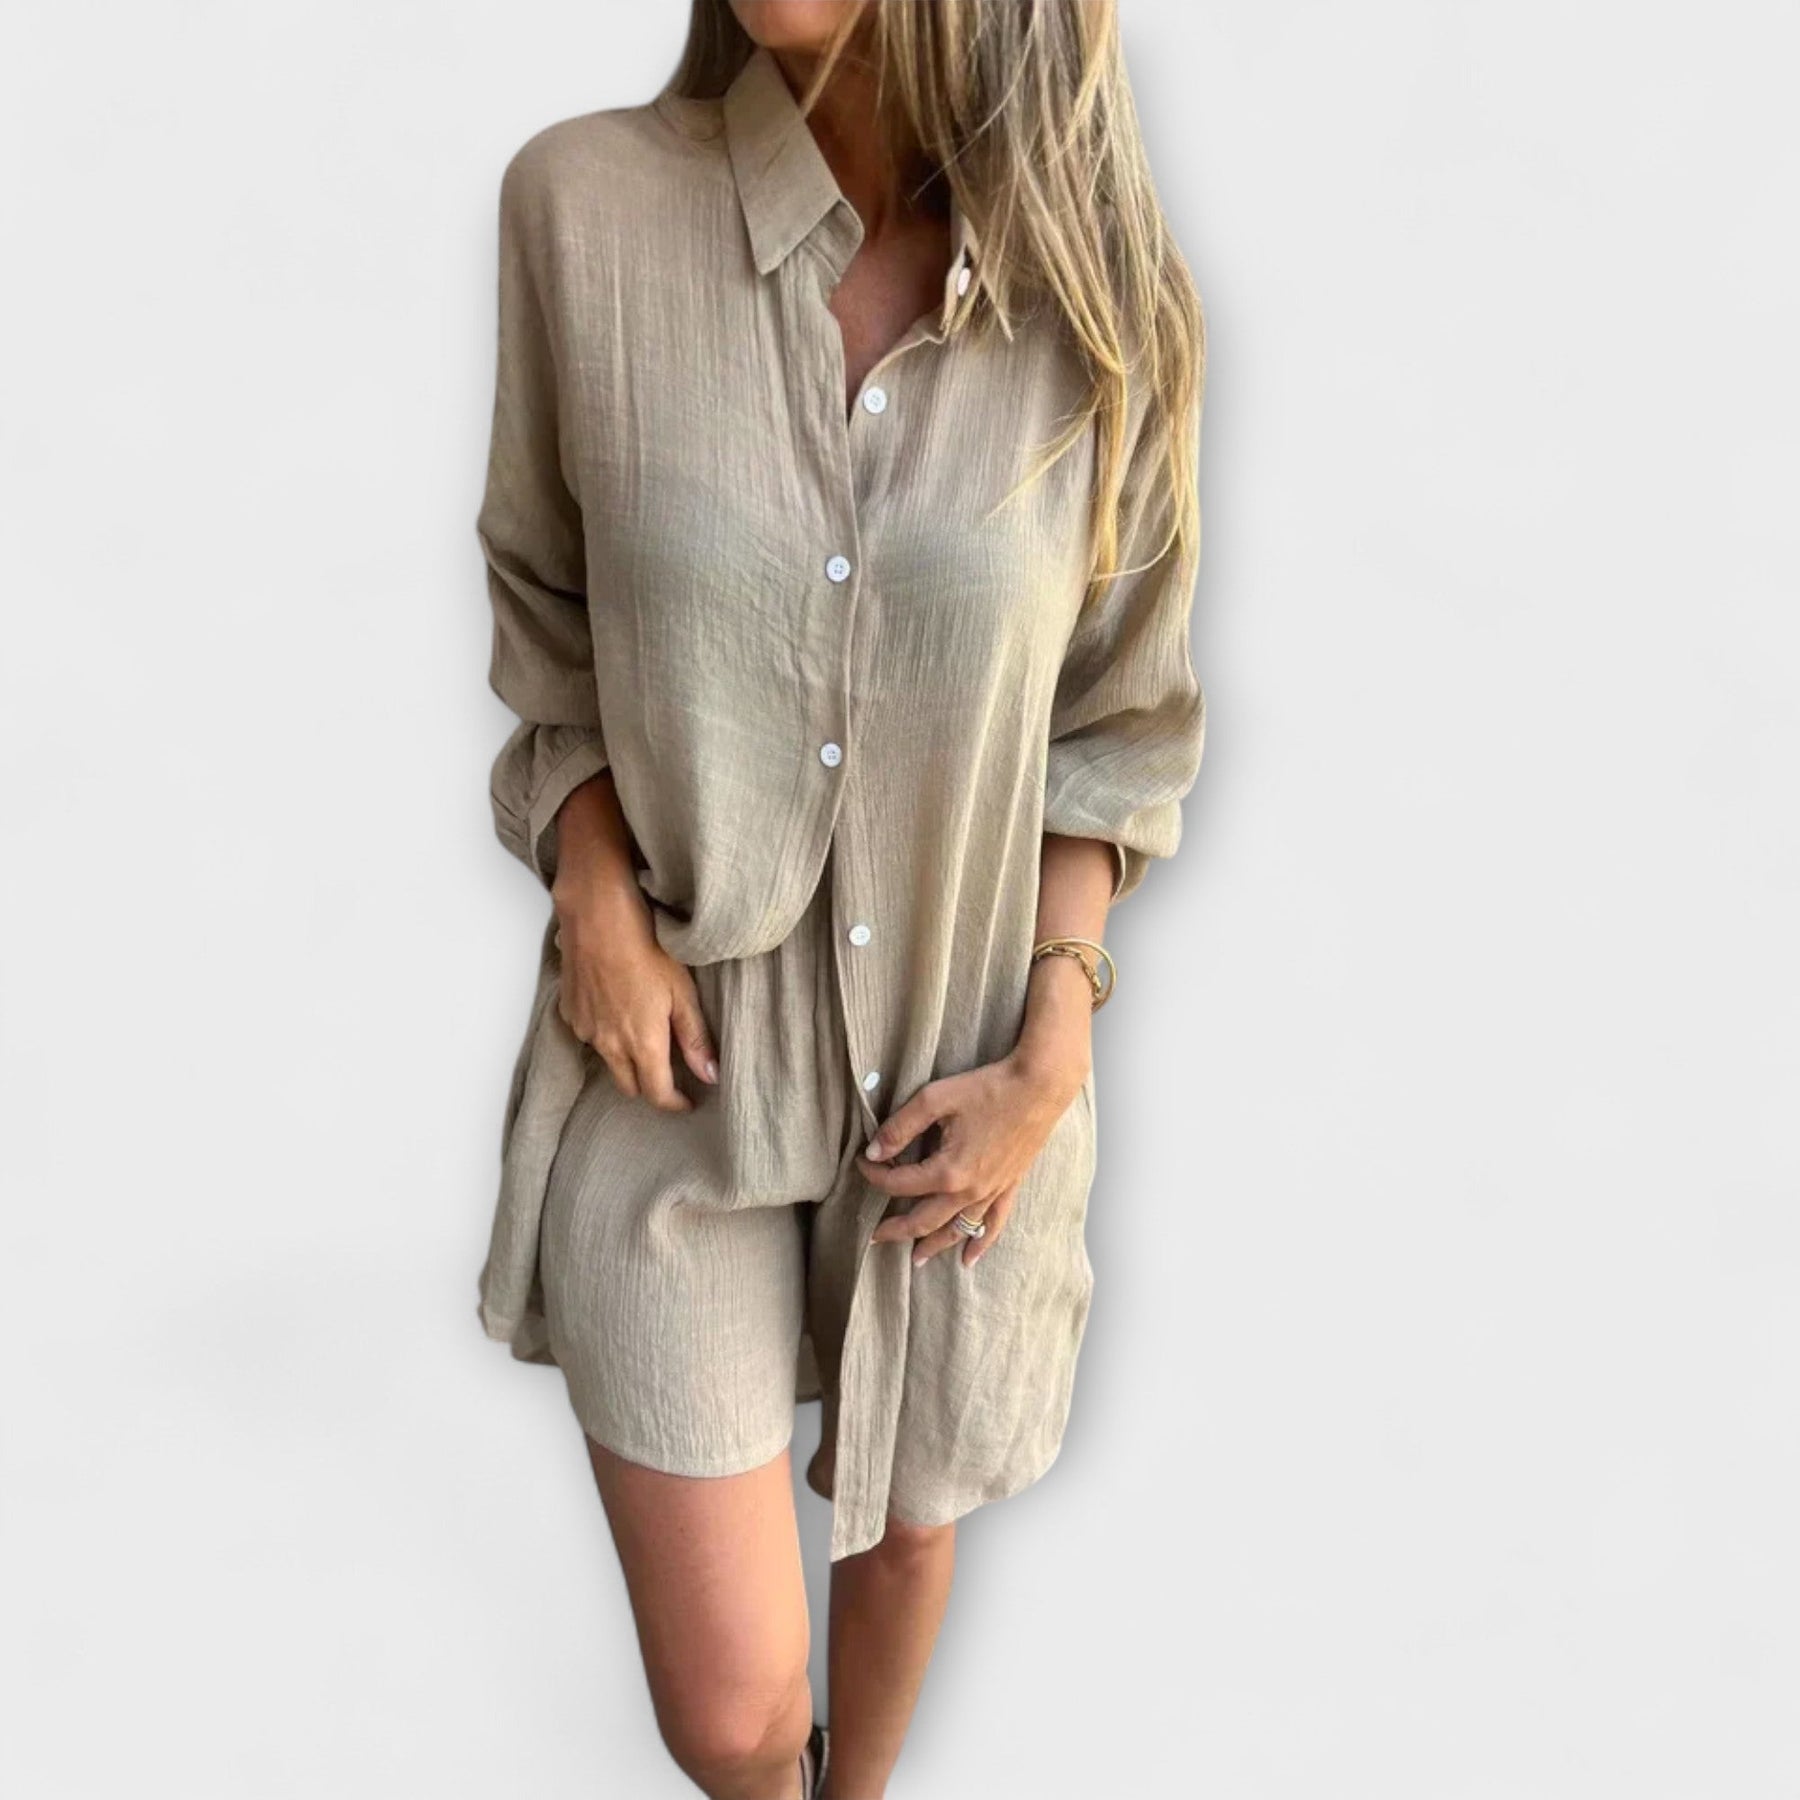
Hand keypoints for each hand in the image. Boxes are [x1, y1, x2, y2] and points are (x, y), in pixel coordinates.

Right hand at [553, 884, 717, 1111]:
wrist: (598, 915)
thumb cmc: (646, 946)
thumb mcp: (683, 992)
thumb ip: (695, 1038)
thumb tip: (711, 1075)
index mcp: (642, 1043)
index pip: (656, 1094)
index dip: (674, 1103)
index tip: (687, 1101)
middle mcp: (609, 1044)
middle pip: (629, 1086)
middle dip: (649, 1085)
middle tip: (668, 1070)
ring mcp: (585, 1029)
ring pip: (608, 1060)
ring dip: (625, 1057)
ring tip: (641, 1029)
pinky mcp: (569, 1012)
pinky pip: (589, 1035)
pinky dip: (604, 1032)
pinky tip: (616, 1006)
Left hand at [858, 1044, 1087, 1267]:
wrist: (1039, 1087)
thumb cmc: (987, 1088)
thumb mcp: (935, 1099)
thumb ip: (900, 1127)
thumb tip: (874, 1152)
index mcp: (947, 1171)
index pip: (899, 1183)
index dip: (875, 1174)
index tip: (863, 1162)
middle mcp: (969, 1190)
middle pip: (923, 1220)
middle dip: (895, 1229)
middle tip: (873, 1236)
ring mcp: (991, 1192)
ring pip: (956, 1229)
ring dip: (933, 1245)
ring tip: (915, 1259)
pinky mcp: (1010, 1185)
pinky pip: (994, 1224)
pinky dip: (980, 1244)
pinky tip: (969, 1259)